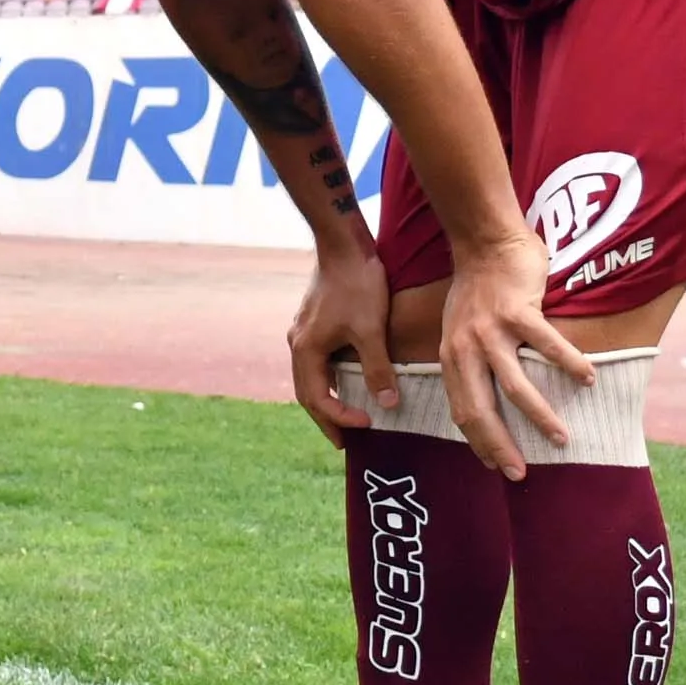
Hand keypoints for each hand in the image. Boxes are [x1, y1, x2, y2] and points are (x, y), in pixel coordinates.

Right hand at [285, 244, 391, 447]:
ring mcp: (302, 332)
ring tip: (346, 416)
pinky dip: (329, 379)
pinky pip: (316, 361)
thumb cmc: (357, 284)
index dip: (341, 417)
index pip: (318, 399)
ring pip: (311, 377)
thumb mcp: (371, 330)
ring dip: (327, 399)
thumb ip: (378, 369)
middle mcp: (298, 344)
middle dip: (327, 418)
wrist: (343, 243)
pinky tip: (346, 381)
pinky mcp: (313, 323)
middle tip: (344, 441)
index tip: (367, 425)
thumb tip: (388, 404)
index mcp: (306, 350)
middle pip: (308, 393)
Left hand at [434, 230, 589, 480]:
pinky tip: (588, 379)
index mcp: (452, 357)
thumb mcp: (459, 331)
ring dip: (539, 416)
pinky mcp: (517, 310)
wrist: (485, 240)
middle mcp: (466, 348)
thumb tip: (490, 399)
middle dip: (500, 446)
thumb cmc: (478, 289)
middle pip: (480, 409)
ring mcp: (491, 330)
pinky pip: (547, 345)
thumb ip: (470, 362)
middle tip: (520, 472)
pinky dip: (570, 364)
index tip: (497, 467)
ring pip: (514, 386)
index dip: (479, 442)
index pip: (462, 411)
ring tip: (561, 437)